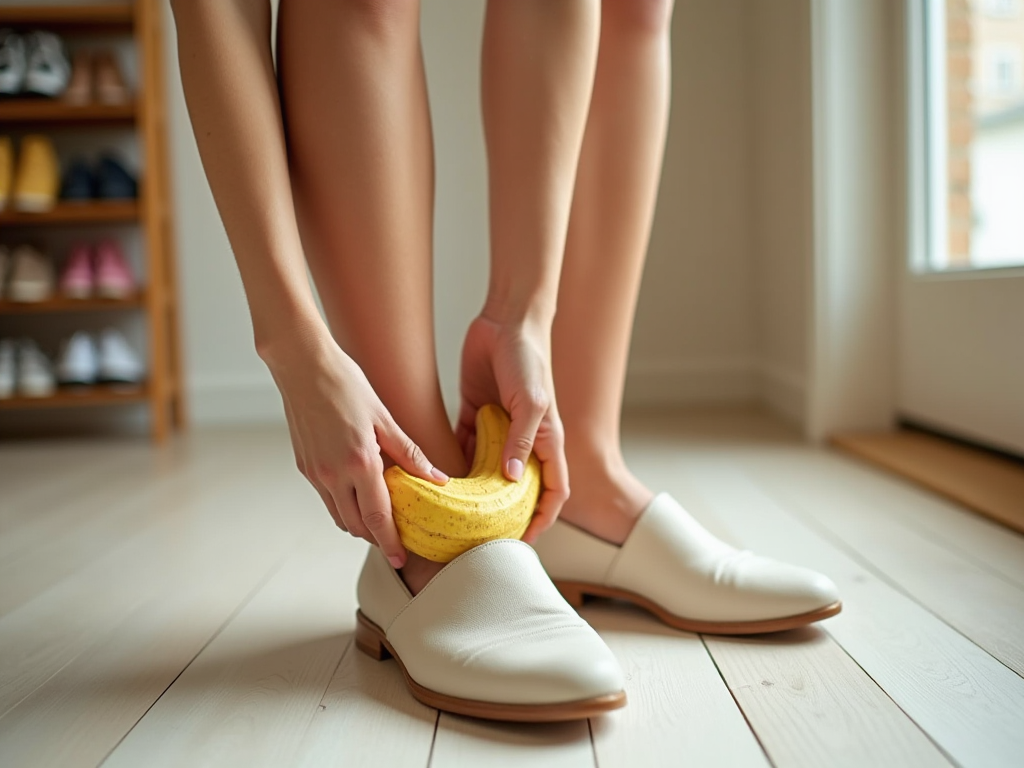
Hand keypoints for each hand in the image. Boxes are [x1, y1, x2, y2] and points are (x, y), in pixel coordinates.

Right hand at [265, 329, 447, 567]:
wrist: (302, 365)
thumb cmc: (346, 384)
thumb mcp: (385, 418)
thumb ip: (410, 454)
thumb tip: (438, 479)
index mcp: (359, 462)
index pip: (378, 517)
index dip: (390, 543)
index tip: (401, 561)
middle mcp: (333, 474)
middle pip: (357, 525)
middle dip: (377, 537)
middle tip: (397, 539)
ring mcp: (315, 473)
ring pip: (339, 516)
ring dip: (360, 524)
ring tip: (381, 518)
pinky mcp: (304, 467)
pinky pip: (327, 499)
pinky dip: (344, 506)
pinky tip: (359, 494)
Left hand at [456, 314, 569, 542]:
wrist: (505, 321)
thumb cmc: (529, 358)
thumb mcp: (531, 401)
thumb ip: (523, 440)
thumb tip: (512, 481)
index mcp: (547, 439)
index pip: (553, 490)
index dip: (543, 518)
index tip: (524, 541)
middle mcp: (523, 439)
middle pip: (518, 488)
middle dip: (505, 513)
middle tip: (482, 536)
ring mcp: (498, 429)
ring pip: (487, 472)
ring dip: (474, 492)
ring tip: (454, 515)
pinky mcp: (473, 414)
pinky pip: (463, 447)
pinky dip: (453, 464)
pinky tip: (436, 480)